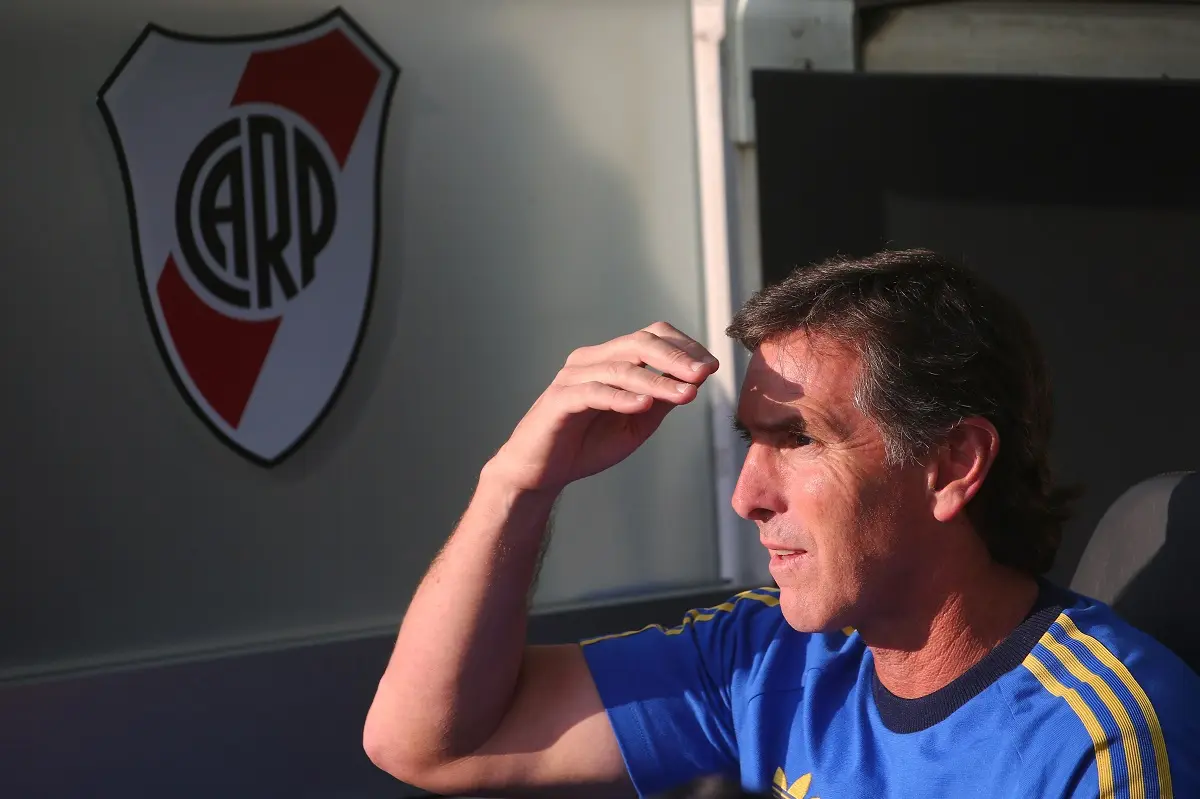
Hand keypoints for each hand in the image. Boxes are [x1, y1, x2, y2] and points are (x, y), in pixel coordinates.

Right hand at [484, 322, 718, 495]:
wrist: (541, 472)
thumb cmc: (587, 445)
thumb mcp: (637, 423)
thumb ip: (660, 399)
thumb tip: (695, 380)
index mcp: (610, 360)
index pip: (650, 336)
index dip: (683, 346)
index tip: (711, 366)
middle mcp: (590, 361)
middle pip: (638, 343)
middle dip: (676, 357)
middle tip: (704, 373)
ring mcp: (572, 378)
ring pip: (621, 368)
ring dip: (657, 382)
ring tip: (686, 394)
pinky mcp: (559, 400)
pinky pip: (593, 393)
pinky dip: (621, 397)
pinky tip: (643, 405)